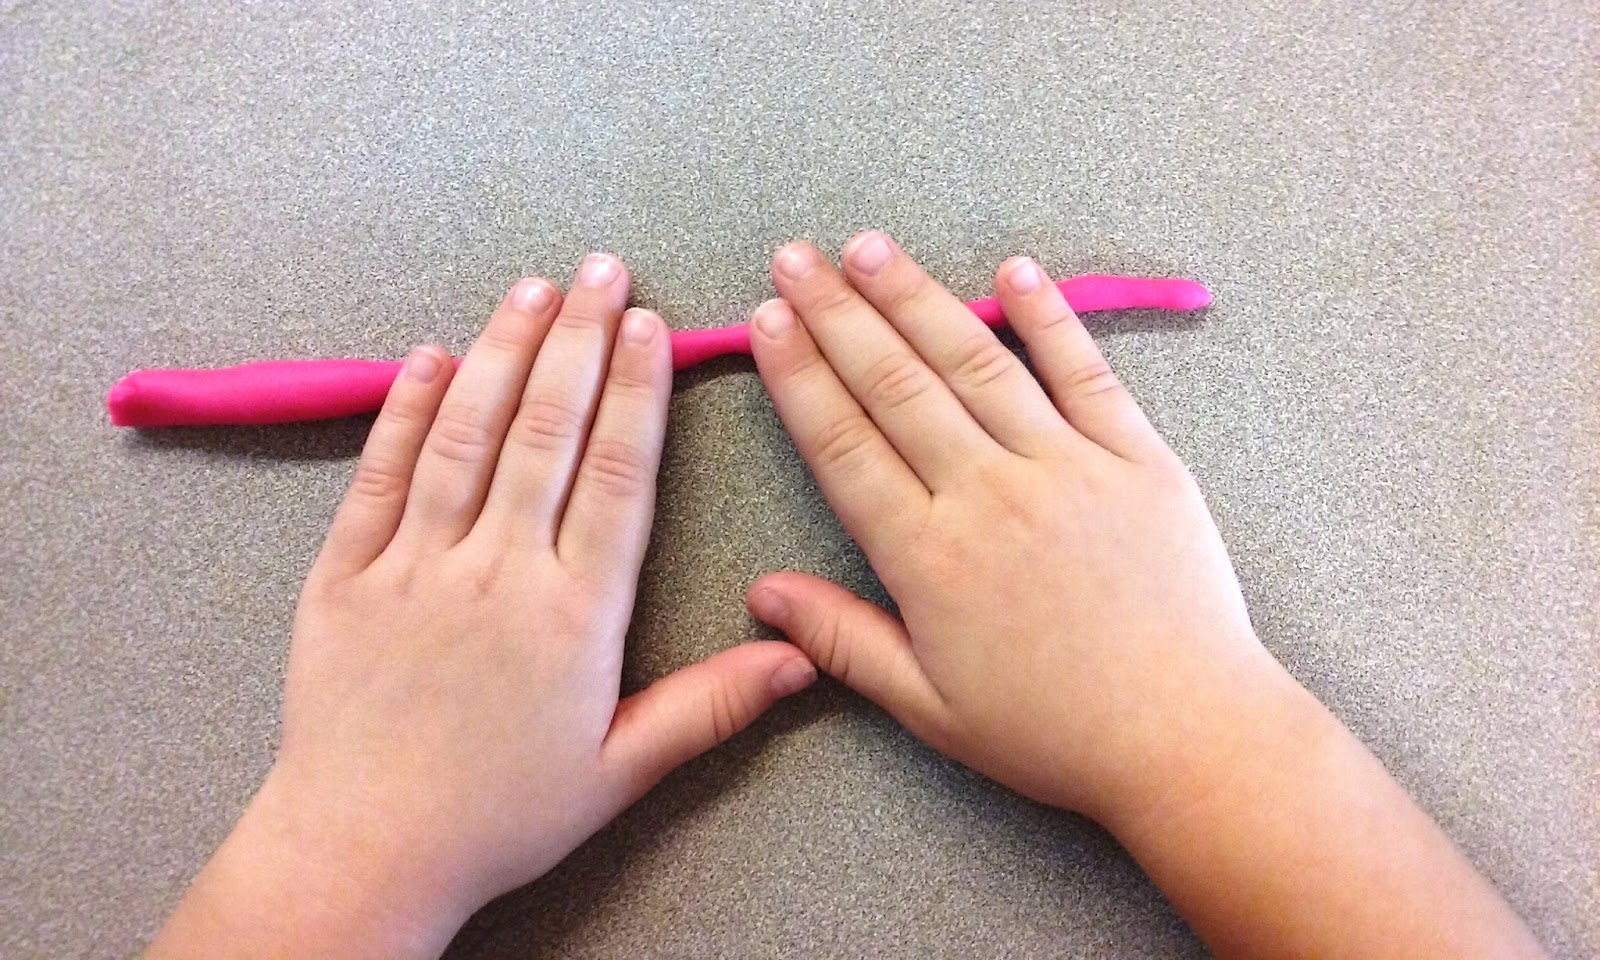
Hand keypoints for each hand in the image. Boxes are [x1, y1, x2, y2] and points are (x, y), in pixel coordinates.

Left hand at [147, 255, 814, 958]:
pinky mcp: (345, 575)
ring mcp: (415, 566)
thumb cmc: (501, 817)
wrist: (365, 851)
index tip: (650, 326)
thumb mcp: (621, 771)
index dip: (636, 392)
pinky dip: (405, 410)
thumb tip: (802, 657)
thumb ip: (711, 705)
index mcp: (574, 615)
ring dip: (503, 352)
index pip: (616, 476)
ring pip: (466, 435)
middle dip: (578, 339)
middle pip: (546, 431)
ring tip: (532, 286)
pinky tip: (432, 356)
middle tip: (601, 269)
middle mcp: (497, 572)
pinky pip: (379, 476)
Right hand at [744, 233, 1285, 824]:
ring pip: (977, 363)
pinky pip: (1086, 373)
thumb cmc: (1054, 732)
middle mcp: (990, 494)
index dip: (800, 375)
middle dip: (838, 314)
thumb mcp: (930, 707)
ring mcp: (1068, 467)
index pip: (844, 444)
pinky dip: (1050, 317)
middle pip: (897, 385)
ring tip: (870, 248)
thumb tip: (761, 594)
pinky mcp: (1138, 458)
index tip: (766, 320)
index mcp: (930, 557)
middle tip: (795, 257)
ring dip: (918, 298)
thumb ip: (843, 641)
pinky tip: (1014, 270)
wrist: (1188, 737)